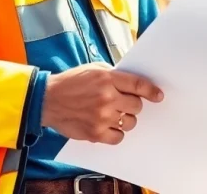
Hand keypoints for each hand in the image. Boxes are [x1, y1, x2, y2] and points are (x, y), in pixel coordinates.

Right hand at [41, 62, 163, 143]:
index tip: (158, 96)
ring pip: (130, 122)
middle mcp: (107, 98)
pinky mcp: (95, 133)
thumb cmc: (71, 83)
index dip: (151, 91)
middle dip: (133, 105)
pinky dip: (117, 133)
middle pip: (136, 106)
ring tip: (114, 114)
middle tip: (125, 104)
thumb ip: (115, 75)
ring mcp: (101, 117)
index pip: (138, 85)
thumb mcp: (94, 69)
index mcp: (108, 79)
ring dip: (126, 119)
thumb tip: (134, 83)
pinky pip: (118, 137)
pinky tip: (110, 126)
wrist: (47, 99)